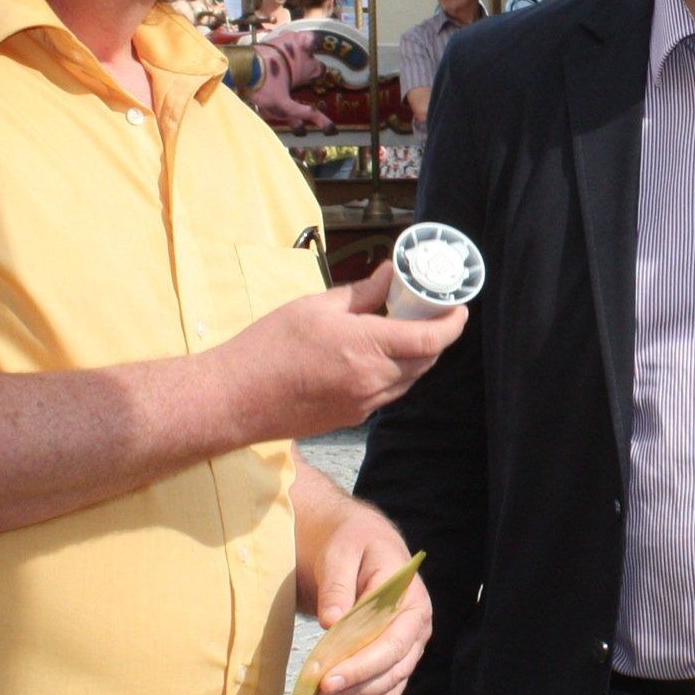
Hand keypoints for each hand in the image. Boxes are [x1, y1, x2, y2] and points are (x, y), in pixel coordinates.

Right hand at [224, 260, 466, 439]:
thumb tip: (391, 275)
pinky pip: (387, 395)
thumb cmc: (269, 347)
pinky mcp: (352, 419)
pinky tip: (375, 357)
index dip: (453, 324)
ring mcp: (363, 405)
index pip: (431, 340)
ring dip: (415, 358)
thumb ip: (362, 293)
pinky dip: (393, 374)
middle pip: (426, 361)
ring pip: (408, 381)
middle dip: (436, 338)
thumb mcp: (316, 307)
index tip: (458, 309)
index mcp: (366, 348)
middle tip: (429, 314)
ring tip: (402, 332)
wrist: (236, 398)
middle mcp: (372, 382)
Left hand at [311, 509, 431, 694]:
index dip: (362, 666)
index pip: (393, 642)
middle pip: (393, 668)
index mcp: (411, 598)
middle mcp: (416, 625)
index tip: (328, 679)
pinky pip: (386, 689)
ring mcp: (408, 644)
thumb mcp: (341, 552)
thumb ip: (338, 585)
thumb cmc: (351, 543)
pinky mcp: (394, 657)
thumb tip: (332, 621)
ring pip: (391, 684)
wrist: (357, 543)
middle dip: (357, 687)